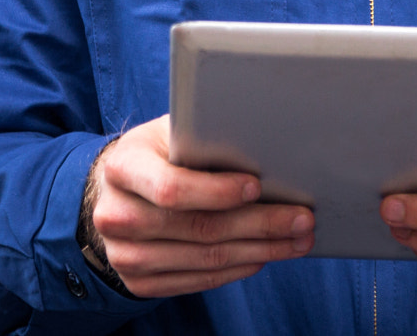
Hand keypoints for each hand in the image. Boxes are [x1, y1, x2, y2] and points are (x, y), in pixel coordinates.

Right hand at [82, 115, 314, 298]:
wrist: (114, 192)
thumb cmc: (156, 155)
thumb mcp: (169, 134)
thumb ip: (203, 139)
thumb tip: (264, 148)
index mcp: (122, 168)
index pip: (172, 188)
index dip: (218, 191)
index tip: (258, 187)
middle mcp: (116, 216)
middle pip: (199, 228)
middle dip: (259, 224)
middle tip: (302, 219)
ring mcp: (124, 255)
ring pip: (206, 259)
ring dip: (260, 251)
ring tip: (296, 240)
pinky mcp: (139, 283)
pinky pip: (200, 281)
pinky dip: (238, 268)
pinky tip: (264, 255)